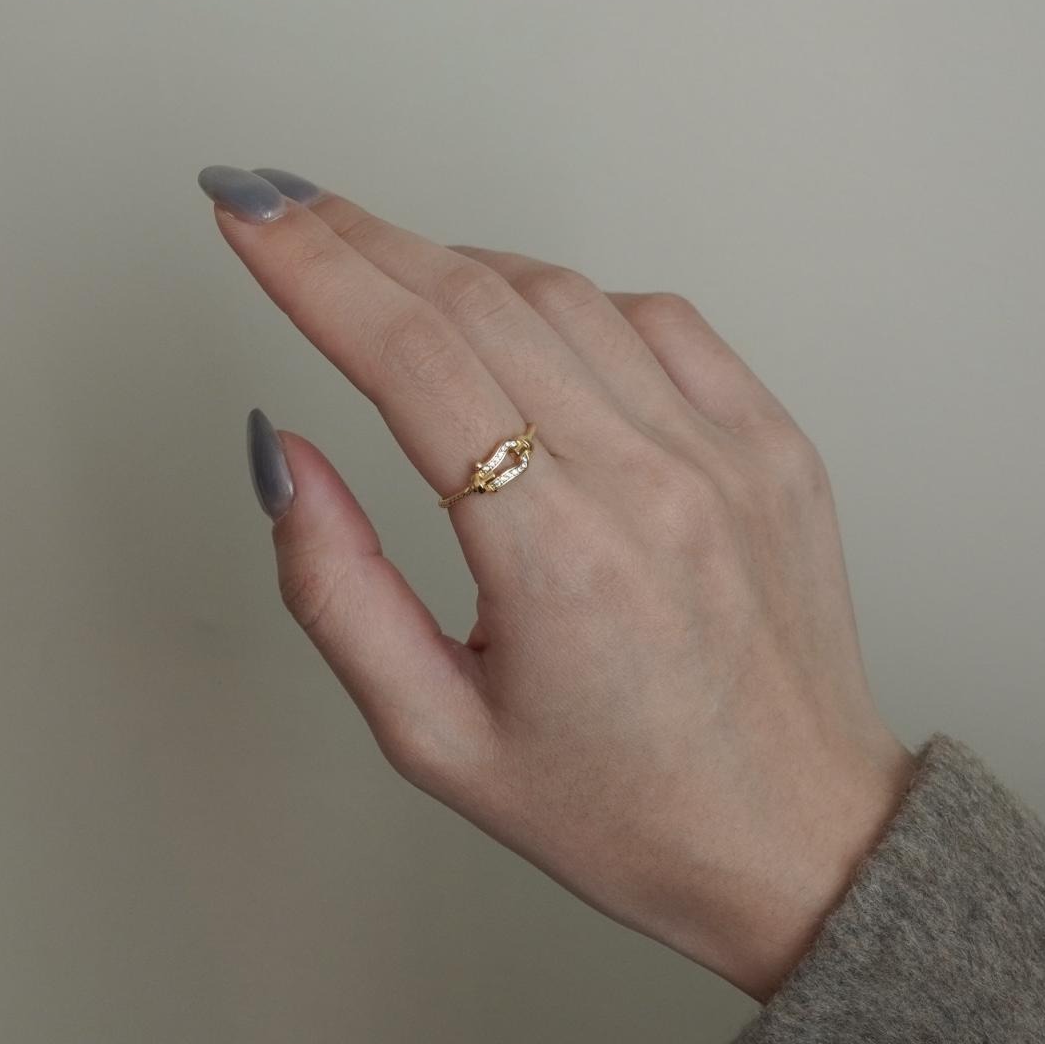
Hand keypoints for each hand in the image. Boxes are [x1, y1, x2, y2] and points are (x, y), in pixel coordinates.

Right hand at [200, 166, 916, 1001]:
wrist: (802, 844)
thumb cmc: (622, 812)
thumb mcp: (437, 737)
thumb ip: (338, 589)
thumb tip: (282, 453)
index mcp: (562, 559)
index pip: (414, 358)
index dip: (313, 267)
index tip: (242, 211)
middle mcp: (653, 480)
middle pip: (477, 299)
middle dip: (354, 234)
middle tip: (274, 200)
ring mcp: (729, 447)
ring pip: (564, 293)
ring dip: (451, 262)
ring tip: (373, 263)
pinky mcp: (773, 439)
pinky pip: (653, 317)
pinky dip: (563, 298)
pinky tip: (513, 318)